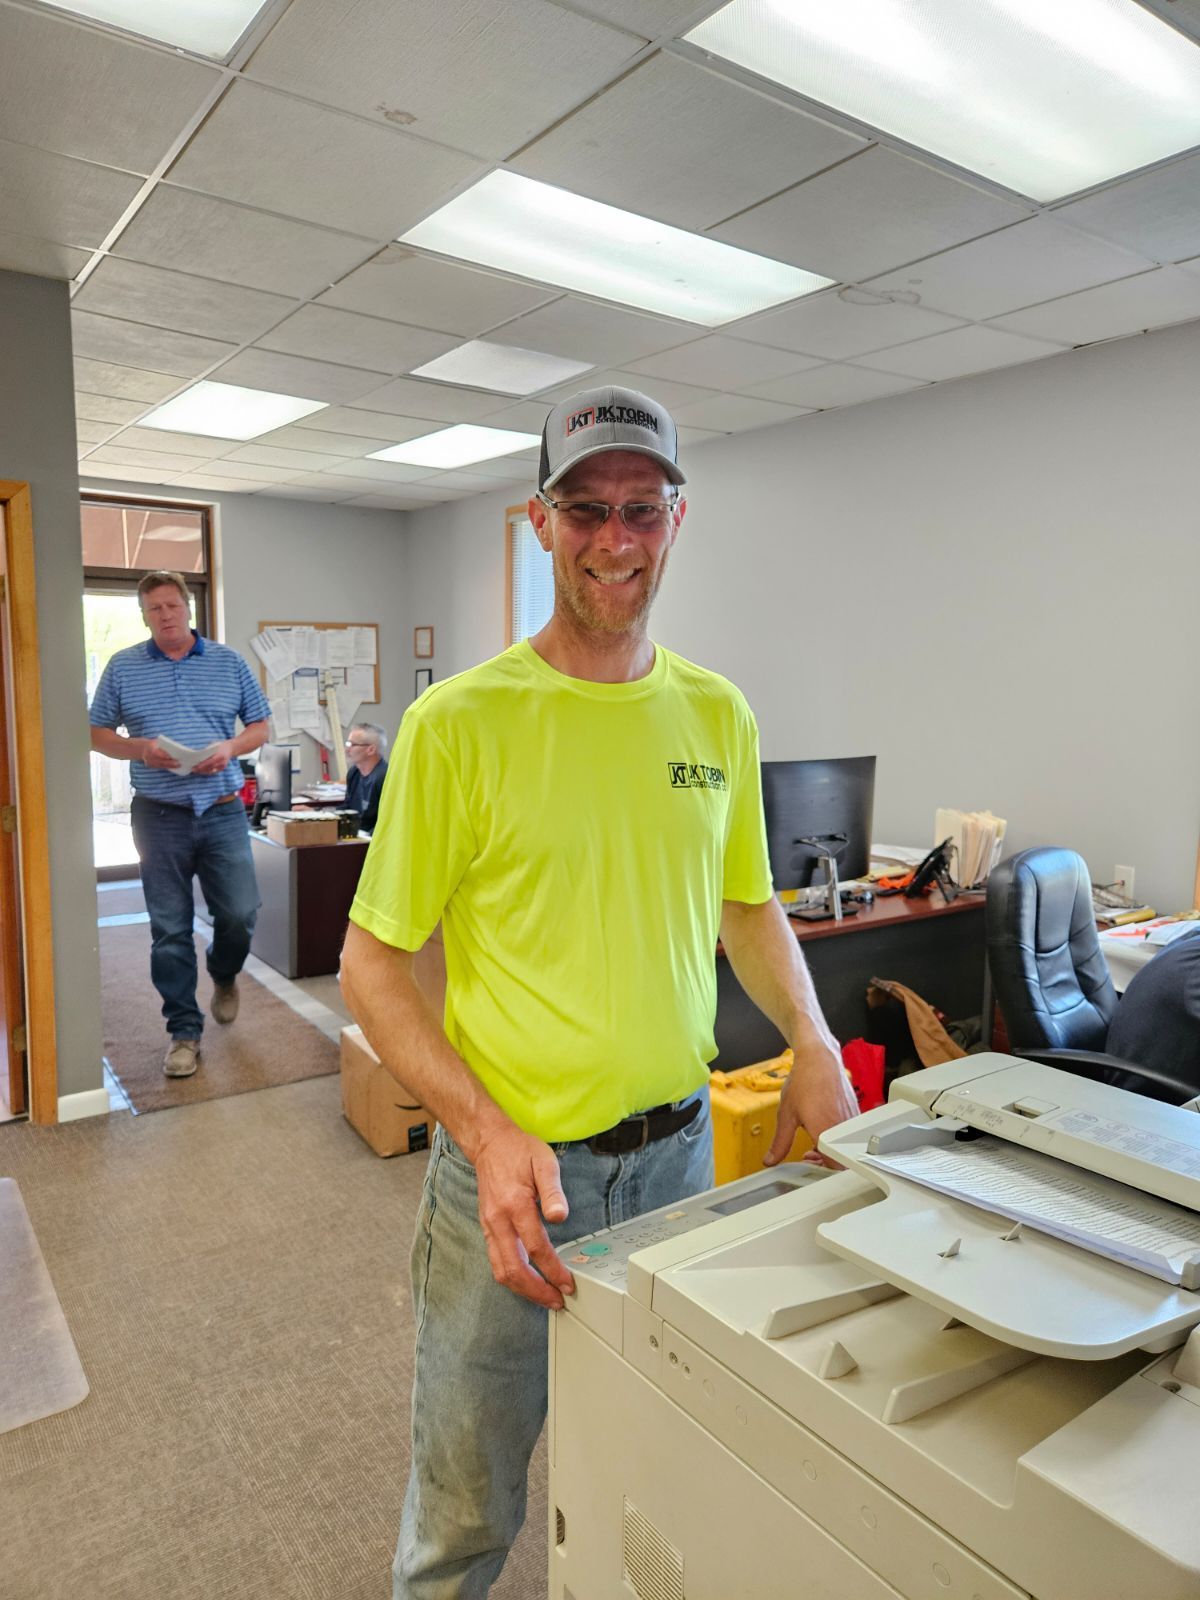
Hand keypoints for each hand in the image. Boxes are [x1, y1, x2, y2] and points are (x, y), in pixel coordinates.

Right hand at [140, 739, 179, 769]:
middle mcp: (148, 757)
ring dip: (170, 766)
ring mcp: (149, 762)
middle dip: (170, 762)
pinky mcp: (150, 765)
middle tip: (178, 763)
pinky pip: (160, 767)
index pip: (157, 753)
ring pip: (161, 765)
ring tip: (179, 765)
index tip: (170, 757)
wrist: (142, 748)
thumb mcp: (156, 742)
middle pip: (160, 761)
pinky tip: (173, 767)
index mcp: (150, 749)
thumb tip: (175, 747)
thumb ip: (163, 745)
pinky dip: (167, 767)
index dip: (163, 755)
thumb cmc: (152, 744)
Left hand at [191, 739, 234, 775]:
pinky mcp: (222, 768)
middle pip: (209, 768)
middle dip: (200, 769)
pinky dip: (207, 772)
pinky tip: (201, 771)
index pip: (209, 762)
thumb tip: (196, 754)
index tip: (195, 766)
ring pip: (211, 771)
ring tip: (196, 770)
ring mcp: (222, 766)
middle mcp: (221, 762)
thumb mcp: (213, 746)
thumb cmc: (220, 745)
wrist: (231, 748)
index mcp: (220, 756)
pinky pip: (213, 771)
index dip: (201, 766)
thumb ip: (207, 751)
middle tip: (193, 769)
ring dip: (203, 771)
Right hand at [472, 1123, 575, 1309]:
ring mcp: (489, 1227)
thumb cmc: (520, 1151)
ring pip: (501, 1271)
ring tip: (544, 1298)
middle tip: (558, 1301)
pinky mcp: (487, 1229)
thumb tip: (560, 1217)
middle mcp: (498, 1221)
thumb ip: (553, 1191)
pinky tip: (527, 1282)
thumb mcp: (544, 1162)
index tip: (568, 1283)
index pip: (536, 1248)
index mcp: (515, 1204)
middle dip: (537, 1291)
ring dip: (523, 1290)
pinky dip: (512, 1278)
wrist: (489, 1144)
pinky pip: (496, 1262)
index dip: (553, 1270)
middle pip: (514, 1269)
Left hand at [764, 1021, 858, 1168]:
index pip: (832, 1167)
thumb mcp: (786, 1115)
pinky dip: (837, 1137)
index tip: (807, 1163)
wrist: (818, 1058)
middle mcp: (843, 1129)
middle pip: (840, 1159)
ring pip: (845, 1147)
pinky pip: (848, 1134)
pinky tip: (823, 1128)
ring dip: (830, 1149)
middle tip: (808, 1155)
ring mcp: (851, 1121)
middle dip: (824, 1161)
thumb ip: (780, 1142)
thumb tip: (770, 1160)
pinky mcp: (855, 1113)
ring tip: (813, 1142)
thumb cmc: (804, 1081)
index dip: (819, 1170)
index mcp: (826, 1132)